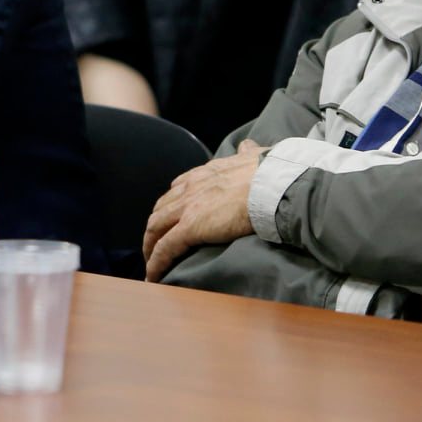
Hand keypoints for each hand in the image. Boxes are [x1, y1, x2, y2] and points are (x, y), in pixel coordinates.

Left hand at [141, 140, 262, 282]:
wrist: (271, 185)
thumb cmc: (268, 174)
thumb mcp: (252, 156)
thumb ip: (246, 153)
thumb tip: (247, 146)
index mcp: (204, 173)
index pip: (177, 188)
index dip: (171, 205)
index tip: (172, 217)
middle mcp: (190, 187)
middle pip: (160, 209)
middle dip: (155, 228)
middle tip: (156, 244)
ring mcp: (187, 207)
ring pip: (155, 228)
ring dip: (150, 246)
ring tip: (151, 263)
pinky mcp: (189, 228)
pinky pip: (164, 248)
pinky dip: (156, 263)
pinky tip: (154, 276)